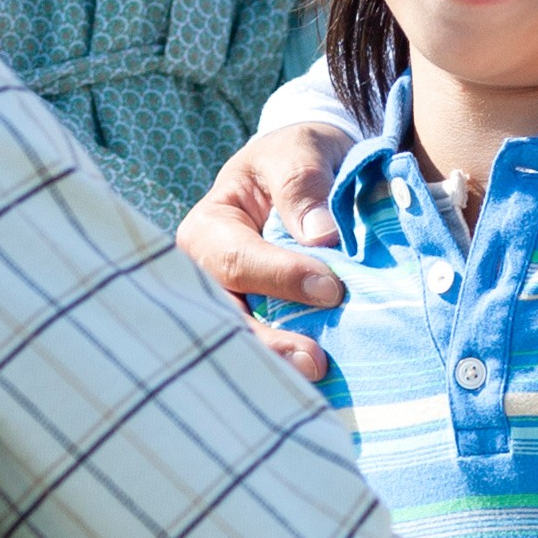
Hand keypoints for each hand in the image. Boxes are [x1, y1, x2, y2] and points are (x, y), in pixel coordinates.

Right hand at [179, 115, 360, 378]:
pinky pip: (265, 350)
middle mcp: (206, 275)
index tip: (330, 288)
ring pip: (241, 342)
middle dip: (266, 344)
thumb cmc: (297, 158)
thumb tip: (320, 235)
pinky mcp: (258, 326)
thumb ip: (303, 182)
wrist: (309, 175)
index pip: (234, 260)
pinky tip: (313, 387)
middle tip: (314, 363)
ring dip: (275, 364)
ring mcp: (230, 306)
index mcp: (208, 227)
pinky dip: (286, 368)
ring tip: (315, 377)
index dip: (279, 277)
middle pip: (226, 317)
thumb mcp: (300, 150)